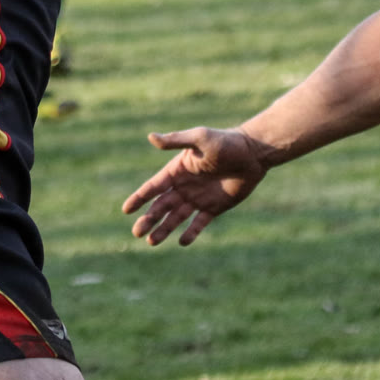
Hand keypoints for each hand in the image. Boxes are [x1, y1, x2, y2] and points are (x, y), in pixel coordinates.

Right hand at [123, 126, 271, 245]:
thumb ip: (176, 140)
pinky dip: (190, 232)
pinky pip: (199, 223)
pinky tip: (182, 241)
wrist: (253, 153)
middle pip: (161, 206)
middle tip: (137, 232)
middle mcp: (184, 186)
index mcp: (177, 170)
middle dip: (149, 219)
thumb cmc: (226, 142)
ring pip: (176, 217)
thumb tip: (151, 137)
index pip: (153, 187)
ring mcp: (198, 198)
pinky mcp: (214, 207)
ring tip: (152, 242)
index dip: (139, 198)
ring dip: (164, 229)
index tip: (126, 210)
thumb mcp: (200, 138)